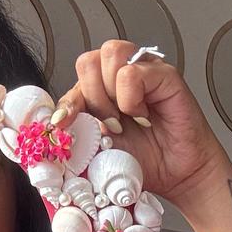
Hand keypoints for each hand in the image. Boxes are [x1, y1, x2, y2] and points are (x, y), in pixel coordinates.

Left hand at [53, 40, 228, 210]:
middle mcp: (121, 76)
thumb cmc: (145, 163)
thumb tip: (53, 126)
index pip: (74, 80)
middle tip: (107, 125)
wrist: (178, 177)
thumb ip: (78, 134)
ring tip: (123, 119)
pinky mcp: (165, 75)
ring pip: (109, 54)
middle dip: (91, 96)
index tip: (63, 125)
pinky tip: (142, 115)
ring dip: (109, 94)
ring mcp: (144, 71)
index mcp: (102, 91)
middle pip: (88, 59)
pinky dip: (130, 98)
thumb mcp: (99, 152)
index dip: (67, 102)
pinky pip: (133, 71)